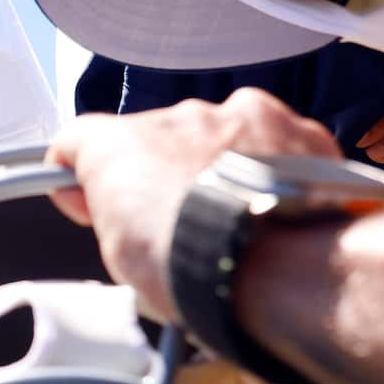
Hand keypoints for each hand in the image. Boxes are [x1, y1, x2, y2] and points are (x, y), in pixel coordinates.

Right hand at [44, 91, 338, 315]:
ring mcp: (244, 118)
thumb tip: (96, 200)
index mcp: (120, 145)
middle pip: (163, 139)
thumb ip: (105, 213)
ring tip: (238, 223)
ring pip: (224, 136)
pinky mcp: (299, 131)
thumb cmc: (195, 267)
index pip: (84, 141)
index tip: (94, 201)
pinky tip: (279, 212)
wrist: (280, 266)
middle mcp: (180, 117)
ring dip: (223, 168)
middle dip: (167, 174)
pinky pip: (280, 144)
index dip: (87, 174)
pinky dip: (277, 171)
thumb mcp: (118, 256)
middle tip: (181, 226)